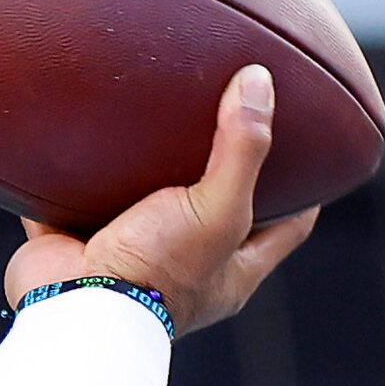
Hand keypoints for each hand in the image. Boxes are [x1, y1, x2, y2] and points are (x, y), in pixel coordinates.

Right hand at [3, 66, 319, 334]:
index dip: (304, 194)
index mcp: (231, 270)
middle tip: (232, 123)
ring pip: (146, 204)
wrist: (72, 305)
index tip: (312, 153)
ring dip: (150, 170)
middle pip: (218, 213)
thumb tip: (260, 80)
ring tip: (158, 118)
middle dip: (224, 175)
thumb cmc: (157, 270)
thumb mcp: (217, 210)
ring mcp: (132, 255)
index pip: (287, 228)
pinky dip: (80, 172)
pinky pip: (79, 200)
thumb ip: (242, 150)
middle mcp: (186, 266)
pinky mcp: (78, 242)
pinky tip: (82, 129)